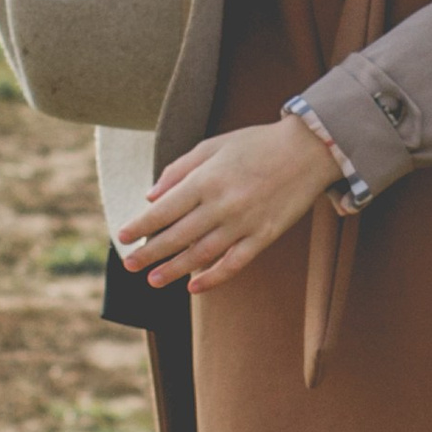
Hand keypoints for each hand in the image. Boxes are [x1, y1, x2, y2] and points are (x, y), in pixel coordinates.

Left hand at [121, 117, 337, 290]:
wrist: (309, 150)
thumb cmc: (257, 144)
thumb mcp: (212, 146)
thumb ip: (179, 170)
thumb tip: (151, 196)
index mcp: (206, 180)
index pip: (164, 210)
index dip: (141, 226)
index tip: (122, 236)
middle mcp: (221, 204)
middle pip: (177, 236)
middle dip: (150, 253)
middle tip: (130, 265)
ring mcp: (244, 223)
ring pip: (201, 254)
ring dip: (174, 270)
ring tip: (153, 280)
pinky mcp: (264, 236)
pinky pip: (234, 263)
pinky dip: (213, 278)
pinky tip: (194, 287)